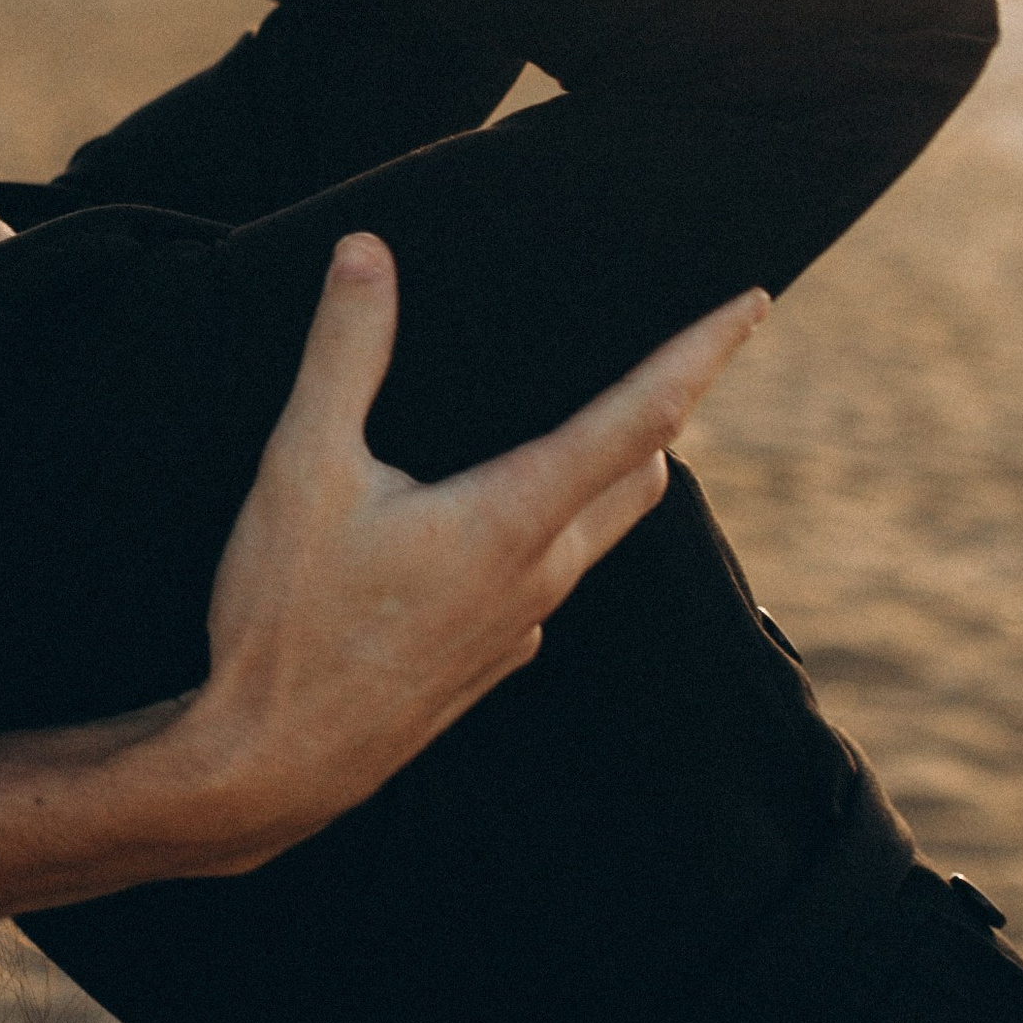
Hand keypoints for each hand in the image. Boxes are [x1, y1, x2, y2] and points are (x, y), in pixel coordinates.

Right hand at [168, 236, 768, 874]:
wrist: (269, 766)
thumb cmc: (286, 622)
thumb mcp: (301, 469)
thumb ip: (343, 355)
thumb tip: (367, 255)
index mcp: (512, 519)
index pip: (640, 418)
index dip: (702, 353)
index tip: (753, 306)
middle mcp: (538, 576)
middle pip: (638, 478)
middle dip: (666, 412)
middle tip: (680, 357)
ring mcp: (520, 630)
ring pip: (593, 535)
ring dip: (608, 476)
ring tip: (592, 432)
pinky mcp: (488, 665)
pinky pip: (543, 586)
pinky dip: (547, 538)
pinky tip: (494, 533)